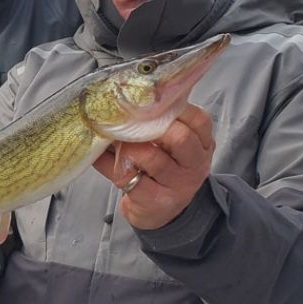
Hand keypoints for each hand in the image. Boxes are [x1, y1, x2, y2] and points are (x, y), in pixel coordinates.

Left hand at [93, 103, 214, 229]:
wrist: (161, 210)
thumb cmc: (164, 166)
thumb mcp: (174, 144)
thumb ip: (162, 120)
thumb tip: (128, 92)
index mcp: (202, 144)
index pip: (199, 120)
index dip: (173, 107)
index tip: (149, 101)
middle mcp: (195, 164)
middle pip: (180, 138)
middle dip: (151, 125)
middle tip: (129, 120)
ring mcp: (176, 185)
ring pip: (151, 157)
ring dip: (126, 144)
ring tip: (113, 138)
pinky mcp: (154, 201)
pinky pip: (127, 176)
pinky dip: (107, 162)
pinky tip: (100, 155)